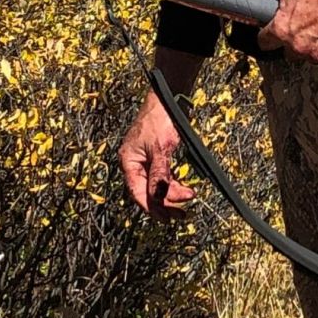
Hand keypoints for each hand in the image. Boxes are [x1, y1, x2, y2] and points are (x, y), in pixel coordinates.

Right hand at [118, 89, 195, 214]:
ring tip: (188, 199)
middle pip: (147, 191)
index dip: (152, 207)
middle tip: (182, 214)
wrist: (167, 98)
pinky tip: (183, 190)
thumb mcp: (160, 149)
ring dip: (172, 194)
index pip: (138, 192)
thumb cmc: (159, 119)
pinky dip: (172, 184)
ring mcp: (146, 160)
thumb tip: (158, 197)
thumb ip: (159, 174)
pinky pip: (162, 176)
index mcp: (129, 162)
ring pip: (157, 185)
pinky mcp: (157, 156)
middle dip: (165, 203)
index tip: (167, 218)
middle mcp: (135, 164)